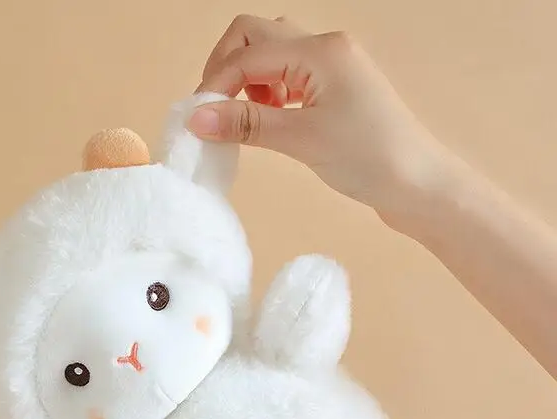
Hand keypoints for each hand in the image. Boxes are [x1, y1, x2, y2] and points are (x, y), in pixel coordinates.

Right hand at [191, 15, 451, 215]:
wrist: (418, 185)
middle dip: (227, 68)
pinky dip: (267, 93)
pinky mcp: (335, 89)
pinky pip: (288, 76)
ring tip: (245, 119)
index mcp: (319, 51)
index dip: (215, 86)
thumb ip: (247, 125)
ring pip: (271, 55)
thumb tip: (197, 118)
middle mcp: (325, 47)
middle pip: (256, 36)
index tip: (197, 121)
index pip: (247, 54)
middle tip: (214, 109)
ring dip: (248, 80)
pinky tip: (269, 121)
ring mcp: (332, 67)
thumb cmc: (369, 159)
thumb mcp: (301, 140)